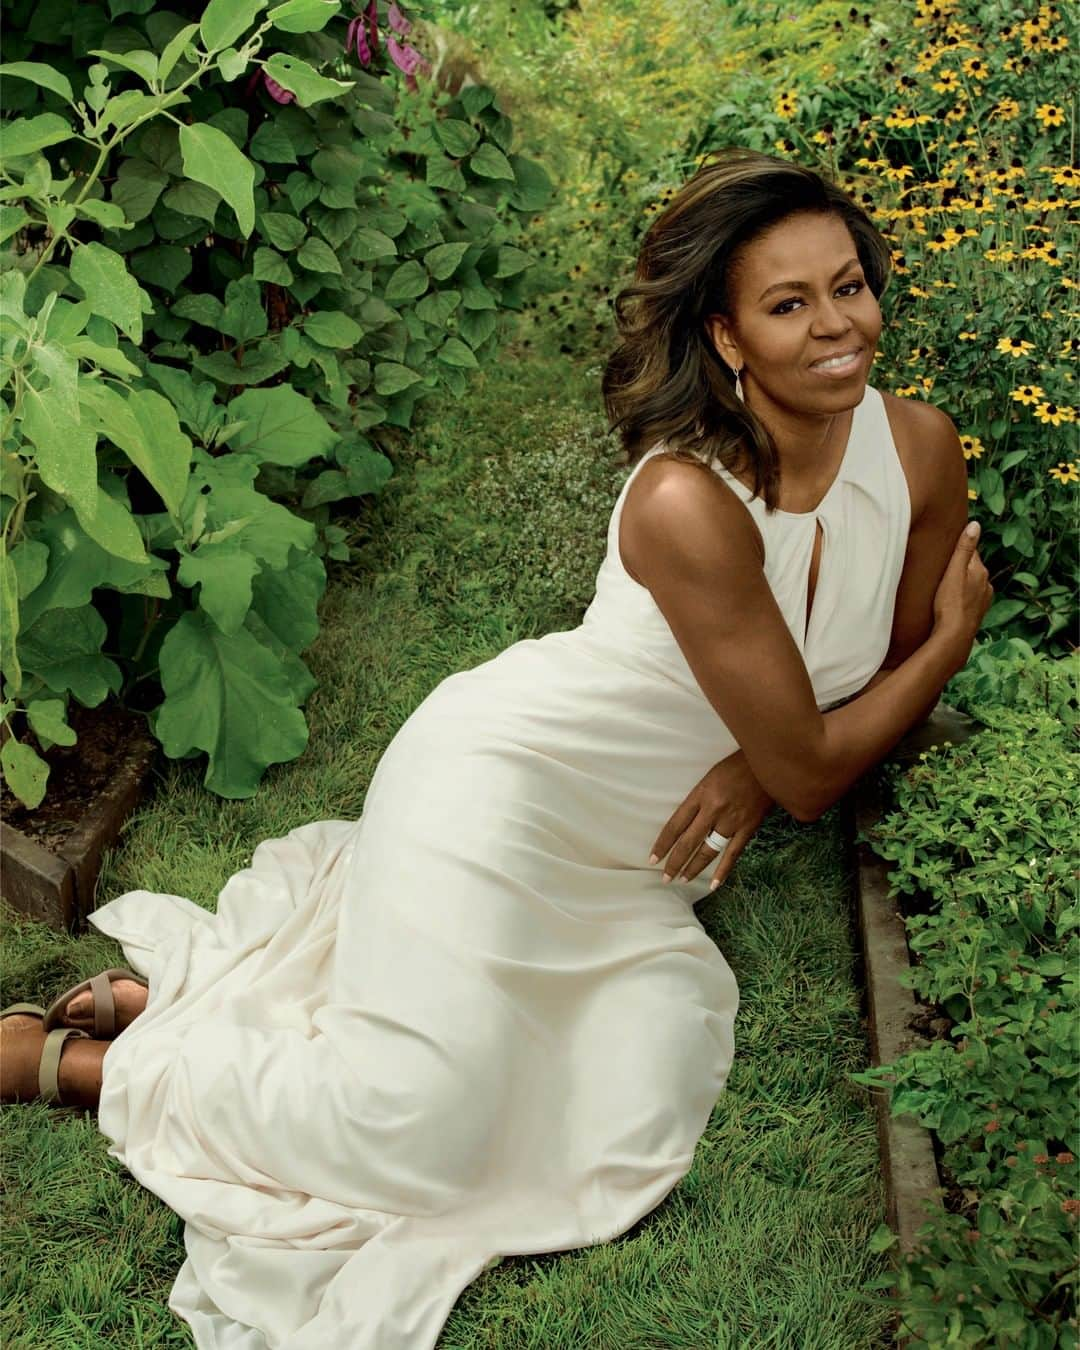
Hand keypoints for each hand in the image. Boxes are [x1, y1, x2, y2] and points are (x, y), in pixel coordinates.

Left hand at [648, 748, 774, 890]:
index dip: (663, 844)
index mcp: (701, 795)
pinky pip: (733, 853)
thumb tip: (686, 823)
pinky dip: (723, 871)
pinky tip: (714, 884)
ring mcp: (732, 820)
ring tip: (683, 879)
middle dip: (675, 862)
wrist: (768, 761)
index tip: (653, 858)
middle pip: (688, 841)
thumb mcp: (710, 776)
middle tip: (665, 877)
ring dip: (694, 867)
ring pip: (708, 850)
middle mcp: (713, 809)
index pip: (675, 825)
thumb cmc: (737, 765)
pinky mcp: (749, 827)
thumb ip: (699, 799)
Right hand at [932, 520, 993, 662]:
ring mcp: (983, 599)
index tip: (946, 549)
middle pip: (971, 568)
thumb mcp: (954, 572)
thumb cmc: (950, 603)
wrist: (954, 636)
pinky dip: (962, 597)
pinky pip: (969, 599)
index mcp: (980, 570)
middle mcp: (986, 584)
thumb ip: (964, 548)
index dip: (957, 550)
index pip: (970, 552)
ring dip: (961, 583)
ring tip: (944, 587)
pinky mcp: (977, 613)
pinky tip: (951, 602)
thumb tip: (975, 524)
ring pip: (971, 584)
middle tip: (941, 569)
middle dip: (959, 567)